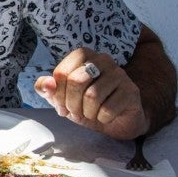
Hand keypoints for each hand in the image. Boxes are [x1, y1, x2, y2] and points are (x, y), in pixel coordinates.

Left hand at [33, 49, 148, 139]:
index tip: (62, 105)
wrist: (114, 121)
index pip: (61, 73)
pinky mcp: (131, 91)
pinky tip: (105, 116)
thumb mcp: (60, 97)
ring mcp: (119, 73)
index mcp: (83, 55)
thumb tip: (48, 84)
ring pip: (92, 96)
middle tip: (76, 111)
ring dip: (87, 112)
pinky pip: (108, 109)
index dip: (57, 94)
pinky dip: (102, 118)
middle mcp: (102, 59)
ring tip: (90, 113)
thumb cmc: (84, 104)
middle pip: (76, 81)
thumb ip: (46, 88)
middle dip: (71, 103)